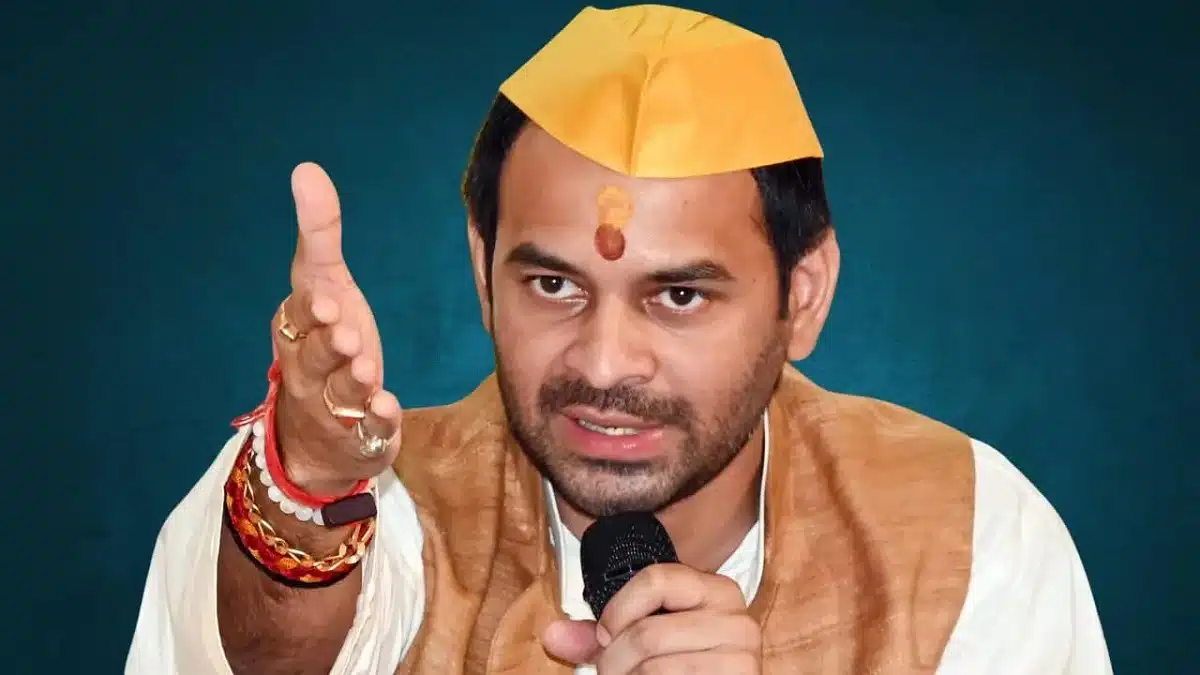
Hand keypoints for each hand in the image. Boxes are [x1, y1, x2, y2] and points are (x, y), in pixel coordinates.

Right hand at [270, 162, 401, 495]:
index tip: (325, 301)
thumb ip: (319, 234)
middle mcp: (308, 372)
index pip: (296, 319)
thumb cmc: (325, 344)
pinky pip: (368, 433)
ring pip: (340, 398)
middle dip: (329, 348)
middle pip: (313, 360)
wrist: (319, 434)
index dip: (309, 312)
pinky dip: (377, 423)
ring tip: (366, 370)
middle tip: (347, 336)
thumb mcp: (323, 287)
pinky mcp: (363, 437)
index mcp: (297, 332)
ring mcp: (334, 409)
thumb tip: (306, 169)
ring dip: (352, 384)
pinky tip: (388, 409)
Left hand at [542, 563, 760, 673]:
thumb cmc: (685, 668)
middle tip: (611, 673)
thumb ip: (603, 636)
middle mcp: (737, 619)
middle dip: (614, 661)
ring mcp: (742, 657)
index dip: (618, 611)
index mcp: (717, 591)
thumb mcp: (649, 642)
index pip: (656, 579)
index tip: (605, 636)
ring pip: (655, 668)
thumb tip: (552, 635)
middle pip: (647, 632)